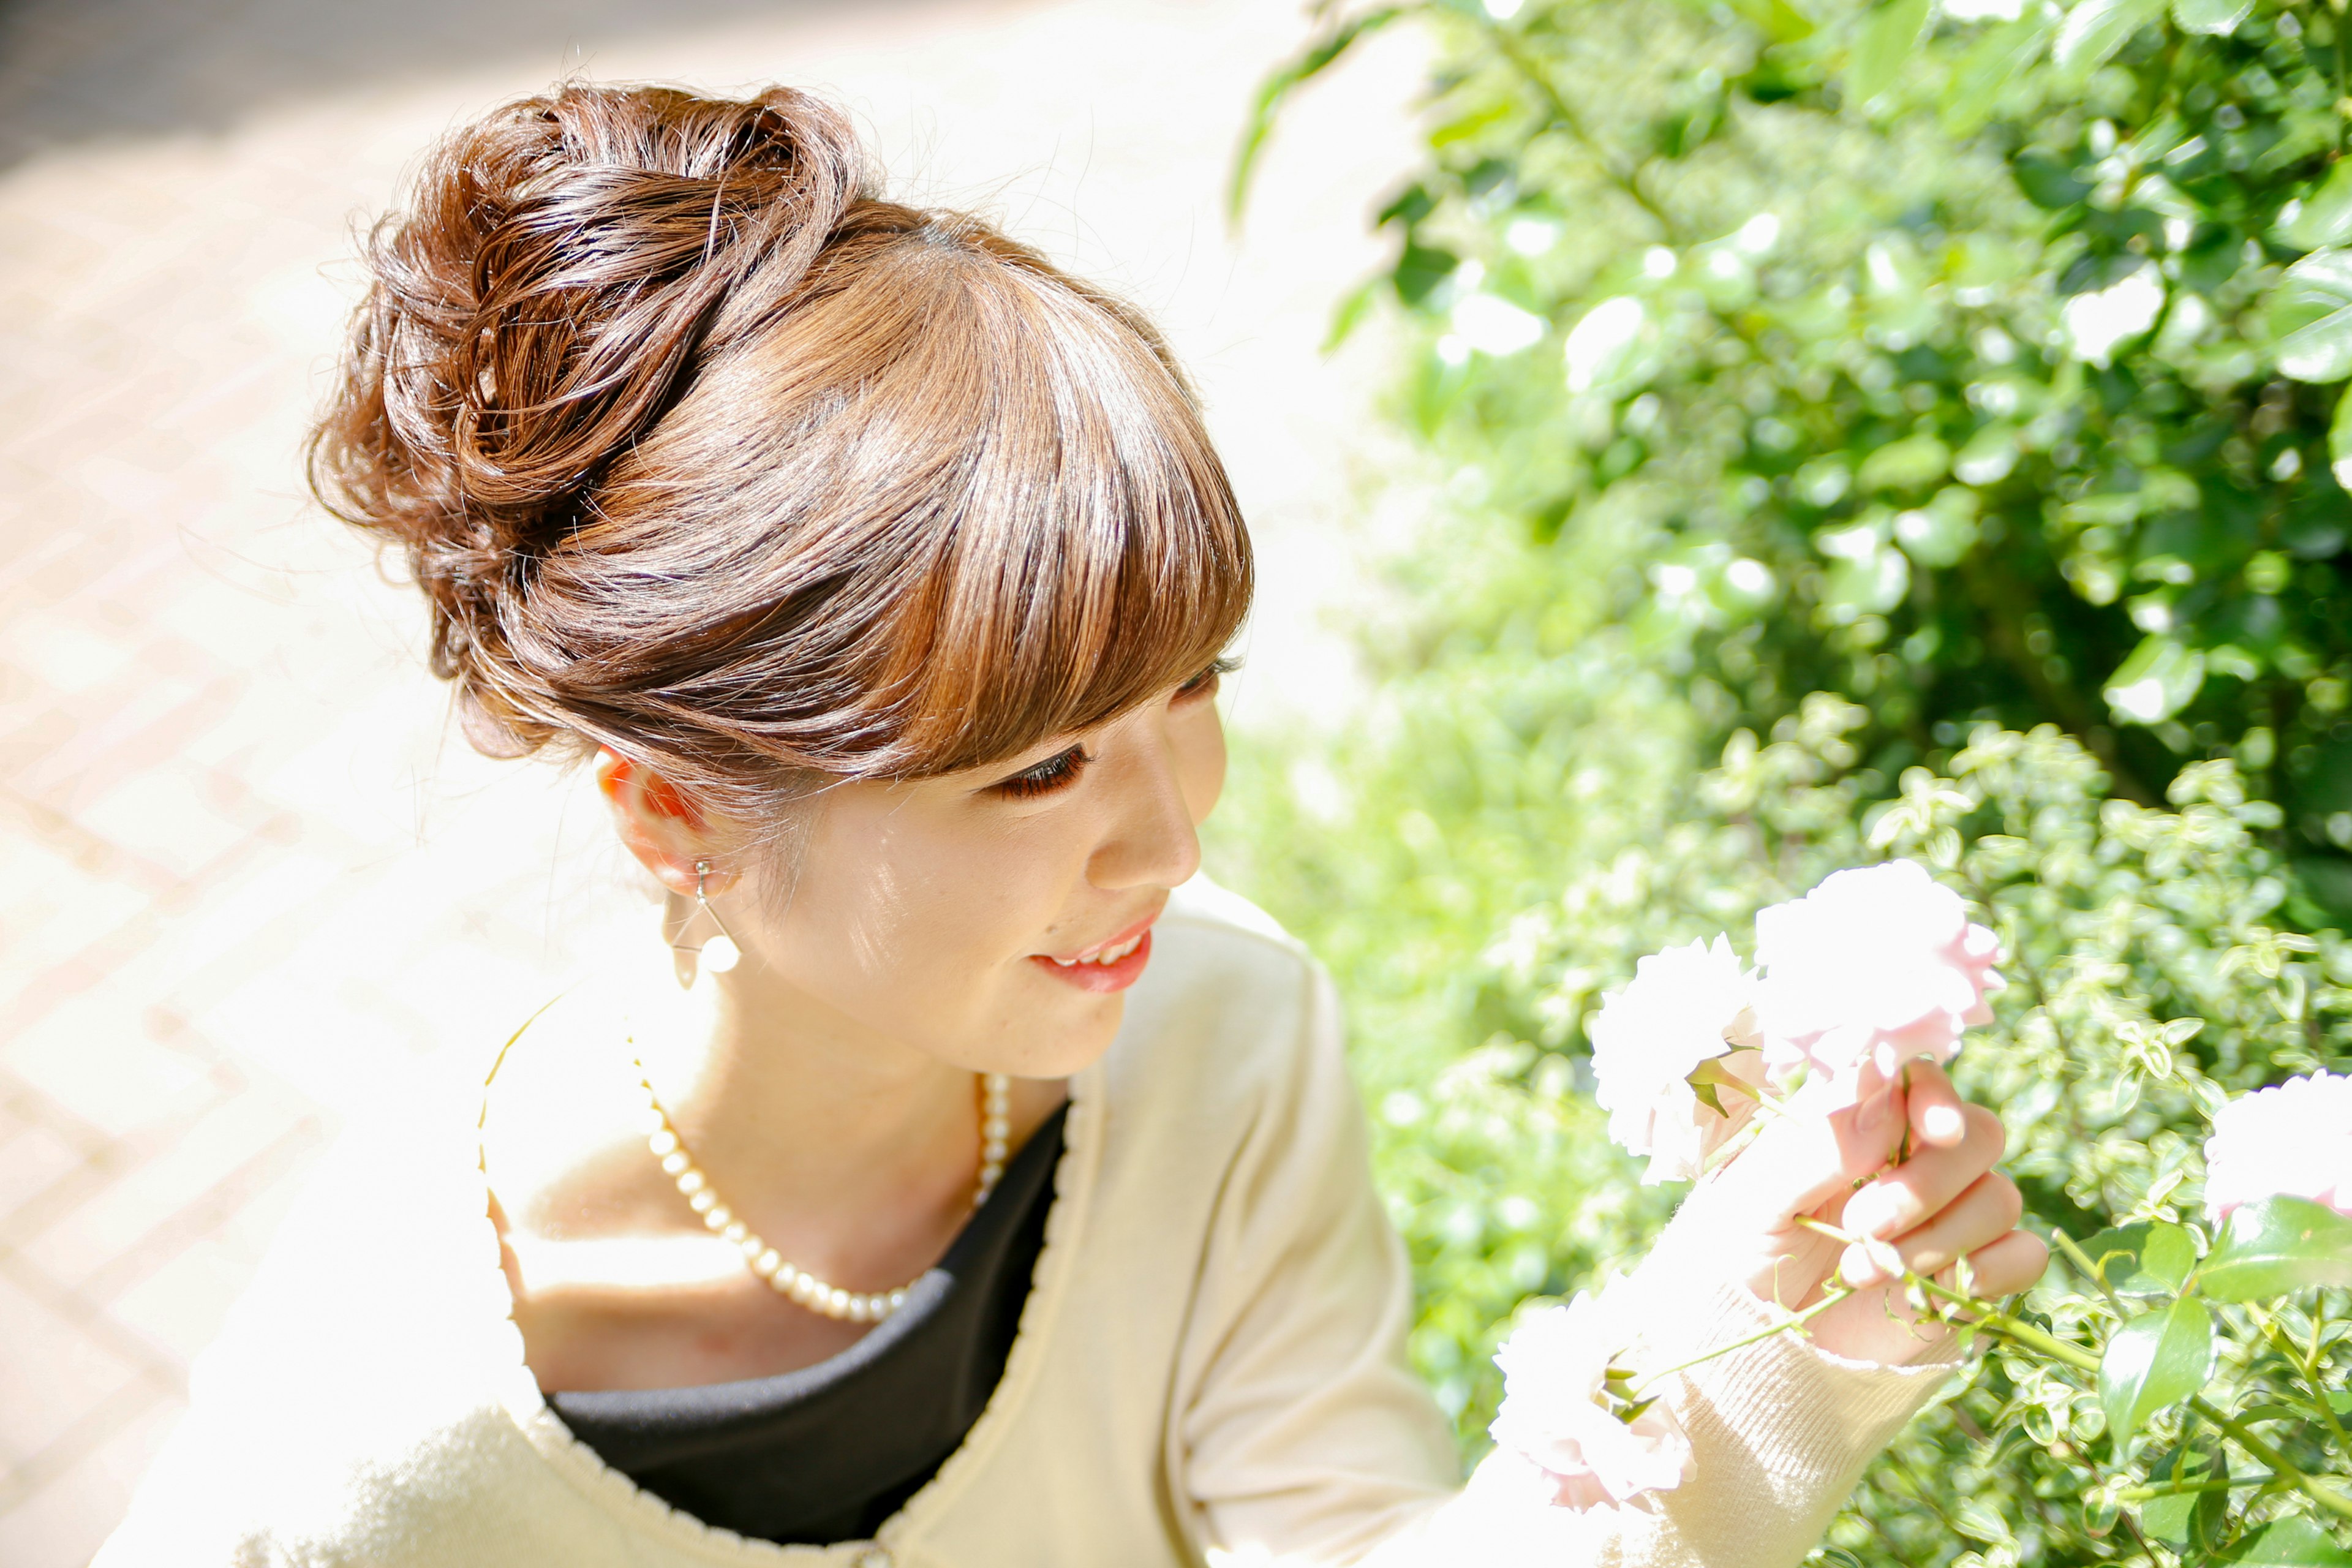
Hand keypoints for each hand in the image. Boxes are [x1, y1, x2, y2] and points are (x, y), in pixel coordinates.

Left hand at [1655, 1060, 2047, 1365]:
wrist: (1756, 1345)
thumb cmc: (1743, 1256)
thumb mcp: (1758, 1198)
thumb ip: (1818, 1144)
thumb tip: (1881, 1092)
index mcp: (1862, 1124)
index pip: (1922, 1079)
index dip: (1936, 1097)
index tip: (1932, 1131)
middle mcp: (1914, 1161)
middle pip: (1979, 1135)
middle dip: (1927, 1183)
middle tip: (1862, 1225)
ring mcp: (1951, 1217)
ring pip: (1998, 1197)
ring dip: (1937, 1237)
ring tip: (1862, 1271)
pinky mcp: (1975, 1275)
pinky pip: (2024, 1254)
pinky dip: (1990, 1270)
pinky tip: (1931, 1291)